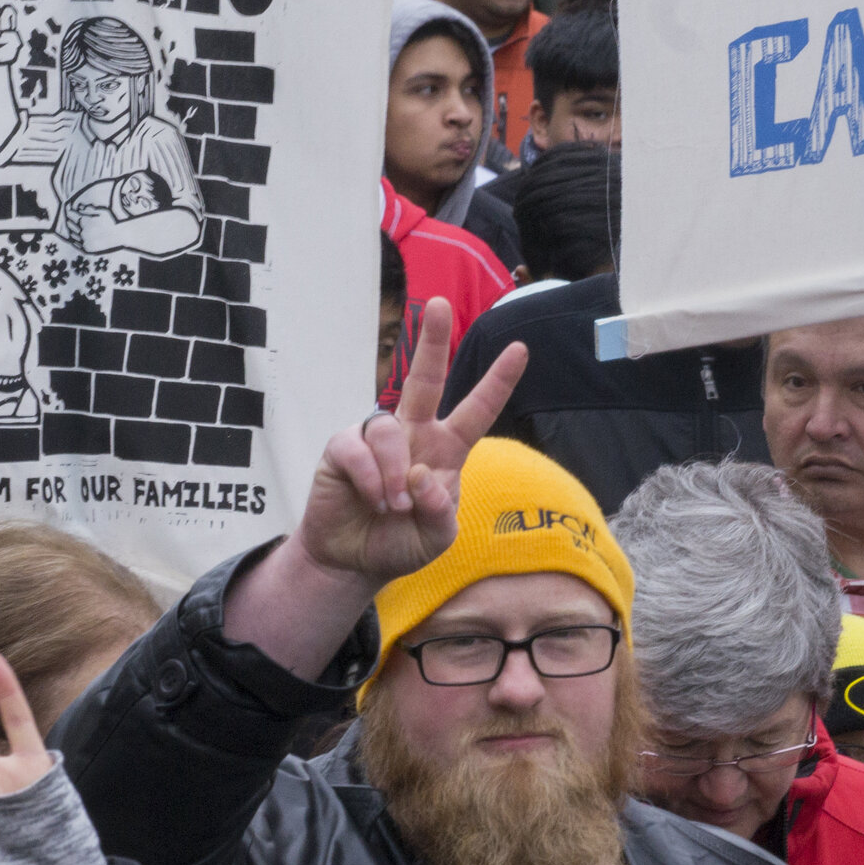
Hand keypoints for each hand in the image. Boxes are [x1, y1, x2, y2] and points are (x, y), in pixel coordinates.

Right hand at [290, 298, 525, 584]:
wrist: (353, 561)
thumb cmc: (400, 543)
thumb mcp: (436, 539)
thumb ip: (441, 513)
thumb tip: (424, 477)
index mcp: (446, 450)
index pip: (476, 410)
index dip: (497, 381)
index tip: (521, 349)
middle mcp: (413, 434)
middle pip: (424, 379)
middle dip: (431, 341)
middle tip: (438, 303)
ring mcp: (376, 438)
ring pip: (390, 429)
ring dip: (395, 472)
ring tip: (393, 505)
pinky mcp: (342, 447)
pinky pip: (357, 449)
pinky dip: (370, 478)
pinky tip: (372, 499)